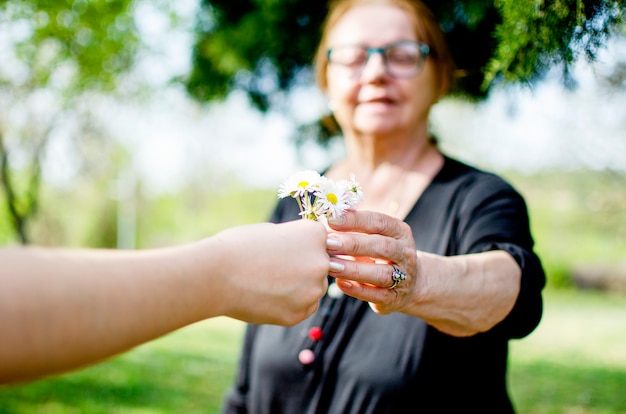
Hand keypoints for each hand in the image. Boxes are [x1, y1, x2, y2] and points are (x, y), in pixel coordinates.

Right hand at [214, 220, 329, 324]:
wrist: (216, 275)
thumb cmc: (238, 246)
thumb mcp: (272, 231)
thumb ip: (295, 240)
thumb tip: (305, 250)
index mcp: (315, 235)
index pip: (321, 240)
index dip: (301, 245)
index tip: (282, 248)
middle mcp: (321, 262)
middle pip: (322, 265)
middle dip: (304, 267)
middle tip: (274, 268)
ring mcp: (312, 290)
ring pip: (314, 288)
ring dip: (299, 287)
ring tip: (268, 282)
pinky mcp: (299, 313)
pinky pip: (304, 308)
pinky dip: (291, 304)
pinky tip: (268, 296)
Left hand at [326, 210, 417, 313]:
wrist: (409, 284)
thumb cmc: (381, 253)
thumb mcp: (375, 236)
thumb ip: (355, 227)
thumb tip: (326, 219)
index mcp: (400, 232)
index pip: (379, 222)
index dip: (355, 220)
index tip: (332, 220)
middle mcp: (404, 253)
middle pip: (381, 246)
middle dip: (353, 244)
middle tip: (329, 243)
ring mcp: (403, 277)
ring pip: (381, 273)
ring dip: (353, 269)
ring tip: (330, 265)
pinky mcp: (394, 298)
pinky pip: (376, 295)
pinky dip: (358, 289)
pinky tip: (340, 283)